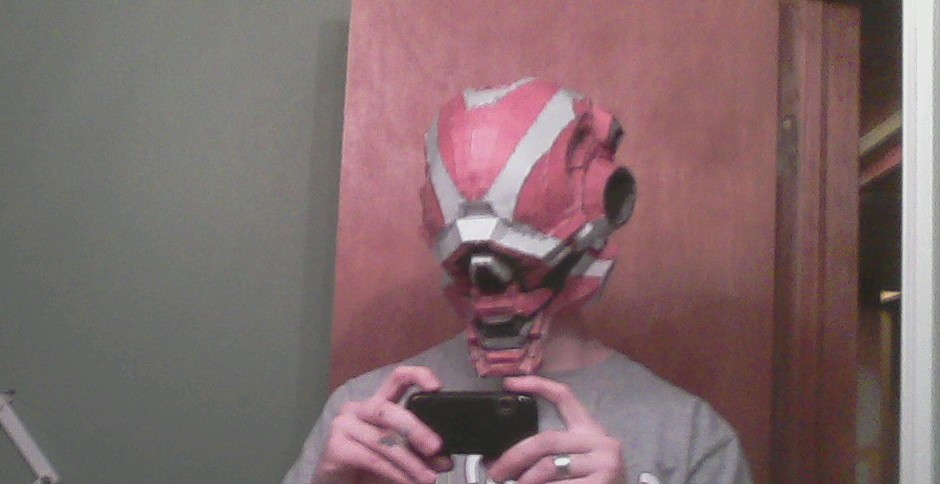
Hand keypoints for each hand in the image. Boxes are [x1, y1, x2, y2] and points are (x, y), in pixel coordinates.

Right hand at [313, 366, 452, 483]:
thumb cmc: (368, 468)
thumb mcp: (401, 458)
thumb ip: (421, 455)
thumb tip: (445, 460)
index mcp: (378, 405)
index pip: (397, 379)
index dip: (417, 376)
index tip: (437, 387)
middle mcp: (359, 409)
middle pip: (389, 410)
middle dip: (415, 429)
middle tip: (436, 448)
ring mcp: (344, 425)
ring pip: (382, 440)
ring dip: (410, 462)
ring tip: (429, 478)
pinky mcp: (335, 447)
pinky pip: (371, 459)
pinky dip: (394, 473)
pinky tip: (408, 482)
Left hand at [487, 376, 626, 483]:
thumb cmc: (594, 483)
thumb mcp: (577, 463)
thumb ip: (549, 455)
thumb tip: (500, 459)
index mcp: (591, 431)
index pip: (565, 397)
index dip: (537, 385)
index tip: (509, 383)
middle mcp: (601, 443)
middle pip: (546, 440)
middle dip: (514, 456)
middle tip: (495, 471)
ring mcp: (605, 465)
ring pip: (548, 467)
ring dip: (524, 480)